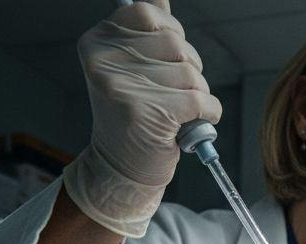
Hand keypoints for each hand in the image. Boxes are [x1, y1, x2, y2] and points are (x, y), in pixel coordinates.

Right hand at [63, 0, 221, 237]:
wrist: (122, 167)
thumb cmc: (134, 115)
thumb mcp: (131, 66)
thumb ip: (145, 31)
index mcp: (97, 42)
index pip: (148, 12)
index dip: (172, 33)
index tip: (168, 59)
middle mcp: (103, 60)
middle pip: (176, 43)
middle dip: (189, 69)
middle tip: (171, 94)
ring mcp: (123, 86)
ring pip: (192, 73)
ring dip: (197, 95)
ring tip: (175, 112)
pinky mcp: (148, 111)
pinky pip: (201, 100)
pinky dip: (208, 114)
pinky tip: (189, 125)